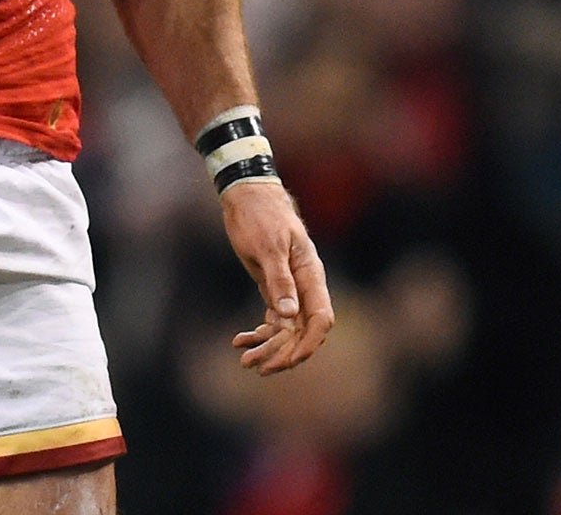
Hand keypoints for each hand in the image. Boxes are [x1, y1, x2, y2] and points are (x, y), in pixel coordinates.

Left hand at [220, 179, 334, 373]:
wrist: (247, 194)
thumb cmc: (260, 216)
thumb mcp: (267, 246)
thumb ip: (280, 280)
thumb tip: (290, 315)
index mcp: (311, 275)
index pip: (320, 318)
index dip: (309, 342)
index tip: (289, 360)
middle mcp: (304, 285)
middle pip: (302, 330)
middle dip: (282, 352)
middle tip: (256, 367)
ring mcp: (290, 288)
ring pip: (286, 329)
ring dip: (268, 347)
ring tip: (244, 360)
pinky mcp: (273, 288)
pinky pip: (273, 319)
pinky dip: (259, 332)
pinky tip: (240, 340)